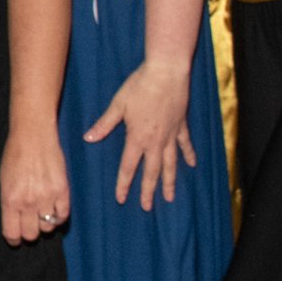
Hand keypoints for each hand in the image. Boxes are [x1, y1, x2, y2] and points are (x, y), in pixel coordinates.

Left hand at [0, 124, 71, 245]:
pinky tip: (55, 210)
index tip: (16, 238)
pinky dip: (59, 216)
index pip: (12, 233)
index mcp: (10, 200)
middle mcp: (28, 202)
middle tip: (30, 225)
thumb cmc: (15, 155)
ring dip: (45, 223)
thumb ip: (9, 202)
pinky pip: (63, 215)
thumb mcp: (4, 181)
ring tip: (42, 213)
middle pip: (31, 234)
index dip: (14, 239)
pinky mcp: (63, 191)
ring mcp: (47, 197)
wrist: (33, 136)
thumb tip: (15, 220)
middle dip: (29, 232)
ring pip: (48, 226)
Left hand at [82, 61, 196, 209]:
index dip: (124, 184)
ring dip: (169, 181)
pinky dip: (189, 155)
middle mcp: (156, 141)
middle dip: (148, 191)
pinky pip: (185, 144)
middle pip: (151, 171)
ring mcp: (171, 135)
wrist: (167, 72)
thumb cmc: (140, 86)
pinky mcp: (181, 125)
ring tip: (170, 197)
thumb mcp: (118, 105)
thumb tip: (88, 138)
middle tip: (146, 208)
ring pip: (171, 164)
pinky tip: (193, 165)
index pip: (128, 167)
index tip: (121, 199)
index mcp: (137, 138)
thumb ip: (104, 124)